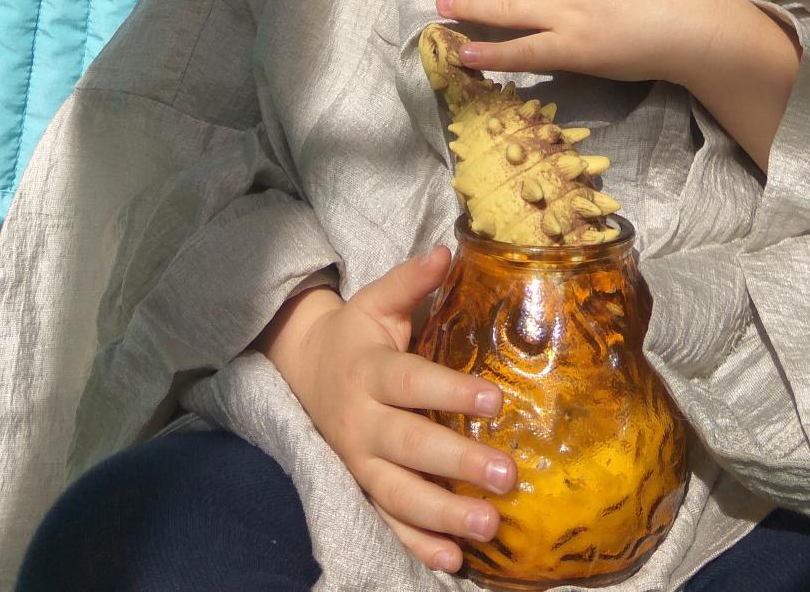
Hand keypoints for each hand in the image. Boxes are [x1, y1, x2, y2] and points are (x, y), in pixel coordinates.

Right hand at [262, 247, 516, 575]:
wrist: (302, 370)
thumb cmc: (355, 334)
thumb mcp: (376, 302)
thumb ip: (410, 282)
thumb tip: (447, 250)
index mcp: (370, 371)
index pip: (412, 383)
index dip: (451, 391)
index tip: (494, 401)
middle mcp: (362, 421)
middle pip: (408, 446)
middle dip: (457, 463)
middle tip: (507, 476)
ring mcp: (358, 462)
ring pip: (397, 494)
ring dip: (442, 514)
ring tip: (489, 525)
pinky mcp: (360, 488)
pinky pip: (387, 522)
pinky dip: (417, 545)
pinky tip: (453, 561)